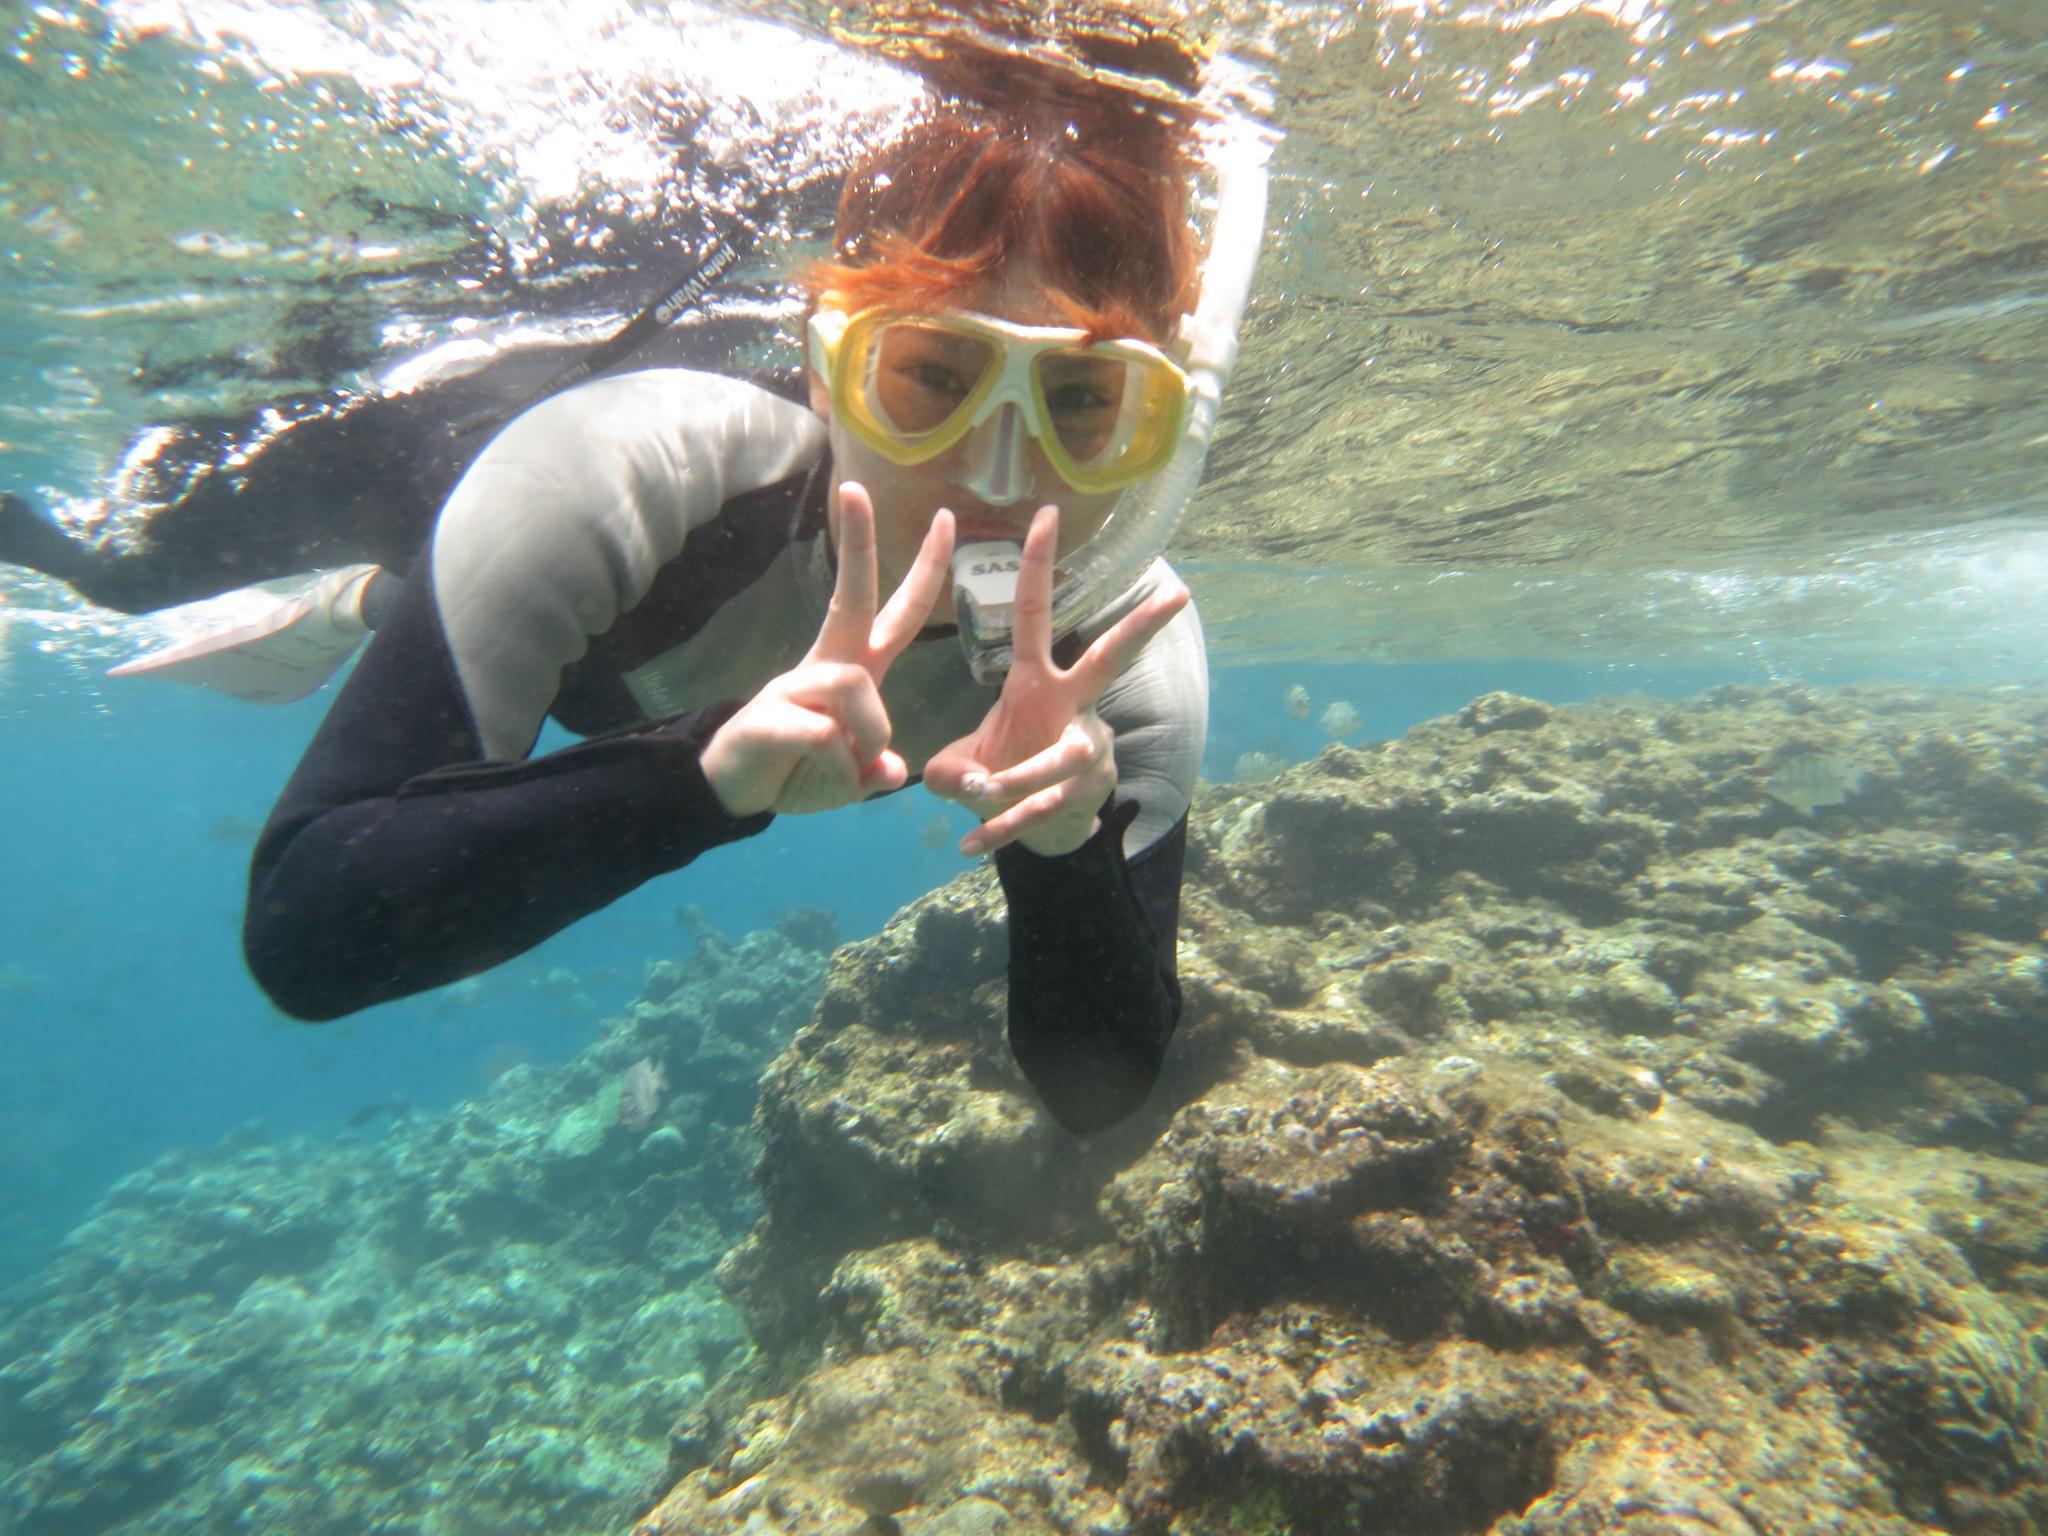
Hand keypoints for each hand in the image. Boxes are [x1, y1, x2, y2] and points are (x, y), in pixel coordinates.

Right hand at [701, 483, 952, 816]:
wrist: (732, 790)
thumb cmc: (796, 771)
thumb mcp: (851, 776)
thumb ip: (876, 767)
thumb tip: (891, 770)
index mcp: (853, 669)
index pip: (897, 613)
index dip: (924, 572)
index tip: (946, 521)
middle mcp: (826, 666)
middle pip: (852, 598)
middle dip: (858, 544)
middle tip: (855, 488)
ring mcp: (792, 686)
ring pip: (855, 685)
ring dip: (867, 737)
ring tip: (850, 769)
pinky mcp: (767, 716)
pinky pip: (824, 734)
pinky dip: (836, 766)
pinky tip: (821, 776)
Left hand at [925, 504, 1188, 856]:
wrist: (1041, 831)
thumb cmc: (1002, 776)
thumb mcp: (962, 765)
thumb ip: (946, 768)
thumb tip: (945, 781)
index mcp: (1037, 682)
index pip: (1037, 615)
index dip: (1039, 566)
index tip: (1046, 514)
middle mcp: (1072, 708)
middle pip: (1110, 660)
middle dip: (1140, 629)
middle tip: (1177, 596)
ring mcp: (1087, 748)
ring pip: (1061, 758)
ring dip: (1017, 777)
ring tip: (980, 793)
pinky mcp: (1086, 793)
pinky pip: (1041, 809)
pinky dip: (1000, 829)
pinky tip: (967, 847)